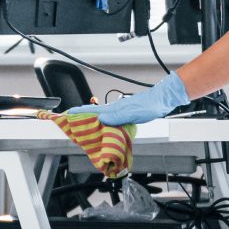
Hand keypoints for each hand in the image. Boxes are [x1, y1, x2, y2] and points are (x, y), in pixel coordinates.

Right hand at [74, 73, 188, 127]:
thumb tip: (100, 119)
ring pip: (101, 117)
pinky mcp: (126, 115)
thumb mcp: (133, 112)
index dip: (78, 112)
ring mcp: (120, 112)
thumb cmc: (150, 105)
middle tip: (69, 123)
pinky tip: (103, 128)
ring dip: (90, 122)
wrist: (163, 100)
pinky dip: (103, 125)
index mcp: (114, 108)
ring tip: (82, 128)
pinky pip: (110, 120)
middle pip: (93, 113)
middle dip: (80, 117)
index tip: (66, 115)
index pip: (92, 110)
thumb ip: (117, 115)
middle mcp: (115, 109)